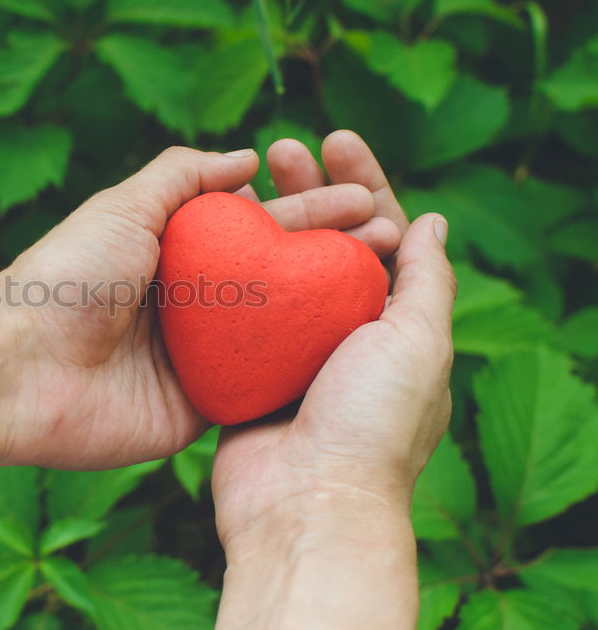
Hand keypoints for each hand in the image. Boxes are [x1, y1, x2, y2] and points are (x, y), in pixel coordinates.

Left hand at [0, 141, 398, 469]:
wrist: (18, 366)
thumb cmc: (66, 277)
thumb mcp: (124, 206)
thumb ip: (182, 177)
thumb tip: (244, 158)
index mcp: (177, 256)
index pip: (259, 227)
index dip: (311, 211)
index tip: (365, 198)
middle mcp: (194, 304)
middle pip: (278, 276)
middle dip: (335, 253)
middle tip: (391, 235)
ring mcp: (199, 358)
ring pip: (277, 330)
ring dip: (331, 308)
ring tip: (388, 281)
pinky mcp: (199, 407)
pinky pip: (259, 386)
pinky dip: (303, 367)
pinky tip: (354, 346)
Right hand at [211, 131, 455, 628]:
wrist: (305, 503)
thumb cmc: (371, 422)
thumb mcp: (419, 342)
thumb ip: (428, 281)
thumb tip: (434, 222)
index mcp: (396, 325)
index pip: (385, 234)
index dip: (364, 182)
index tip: (334, 140)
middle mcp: (346, 335)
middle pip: (328, 243)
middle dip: (311, 190)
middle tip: (283, 147)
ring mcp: (293, 354)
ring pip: (279, 272)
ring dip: (265, 223)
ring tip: (241, 179)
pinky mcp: (248, 373)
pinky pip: (238, 312)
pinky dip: (228, 272)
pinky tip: (210, 235)